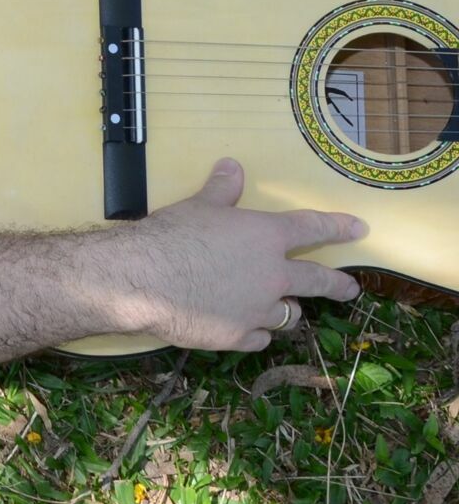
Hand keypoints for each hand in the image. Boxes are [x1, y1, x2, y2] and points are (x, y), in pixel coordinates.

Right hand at [122, 158, 365, 350]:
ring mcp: (258, 309)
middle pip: (317, 281)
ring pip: (289, 314)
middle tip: (350, 289)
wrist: (145, 278)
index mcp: (266, 237)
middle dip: (337, 285)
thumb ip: (222, 190)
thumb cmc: (173, 235)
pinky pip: (260, 338)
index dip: (337, 227)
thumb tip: (232, 165)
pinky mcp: (238, 335)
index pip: (311, 228)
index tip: (359, 229)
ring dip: (287, 309)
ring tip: (281, 308)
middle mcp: (273, 275)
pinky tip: (247, 329)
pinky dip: (257, 332)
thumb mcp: (198, 206)